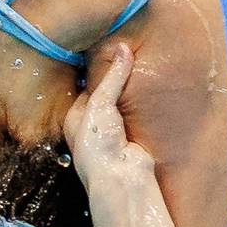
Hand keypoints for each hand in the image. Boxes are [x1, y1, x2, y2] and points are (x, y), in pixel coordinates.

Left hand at [63, 45, 153, 195]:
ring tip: (143, 64)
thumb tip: (123, 48)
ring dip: (132, 90)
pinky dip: (143, 103)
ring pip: (123, 103)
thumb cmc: (99, 146)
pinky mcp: (132, 138)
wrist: (122, 179)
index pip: (87, 86)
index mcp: (76, 118)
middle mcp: (92, 126)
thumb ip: (113, 76)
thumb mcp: (101, 105)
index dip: (99, 70)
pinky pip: (138, 114)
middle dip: (117, 79)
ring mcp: (113, 133)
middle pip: (106, 94)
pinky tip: (151, 88)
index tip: (111, 50)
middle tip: (130, 53)